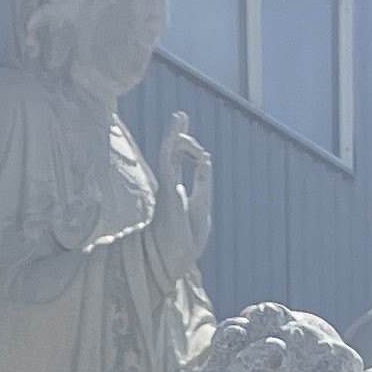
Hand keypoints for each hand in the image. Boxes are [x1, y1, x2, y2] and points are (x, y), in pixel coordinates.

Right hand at [149, 112, 211, 280]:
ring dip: (176, 134)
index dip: (192, 155)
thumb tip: (205, 156)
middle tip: (181, 117)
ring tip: (180, 116)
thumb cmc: (186, 241)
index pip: (183, 168)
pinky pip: (168, 160)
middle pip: (174, 155)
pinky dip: (172, 143)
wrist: (172, 256)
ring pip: (171, 153)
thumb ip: (203, 181)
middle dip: (179, 135)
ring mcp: (167, 187)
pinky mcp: (166, 187)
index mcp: (179, 195)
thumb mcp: (202, 208)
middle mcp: (171, 188)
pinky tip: (177, 129)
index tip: (198, 148)